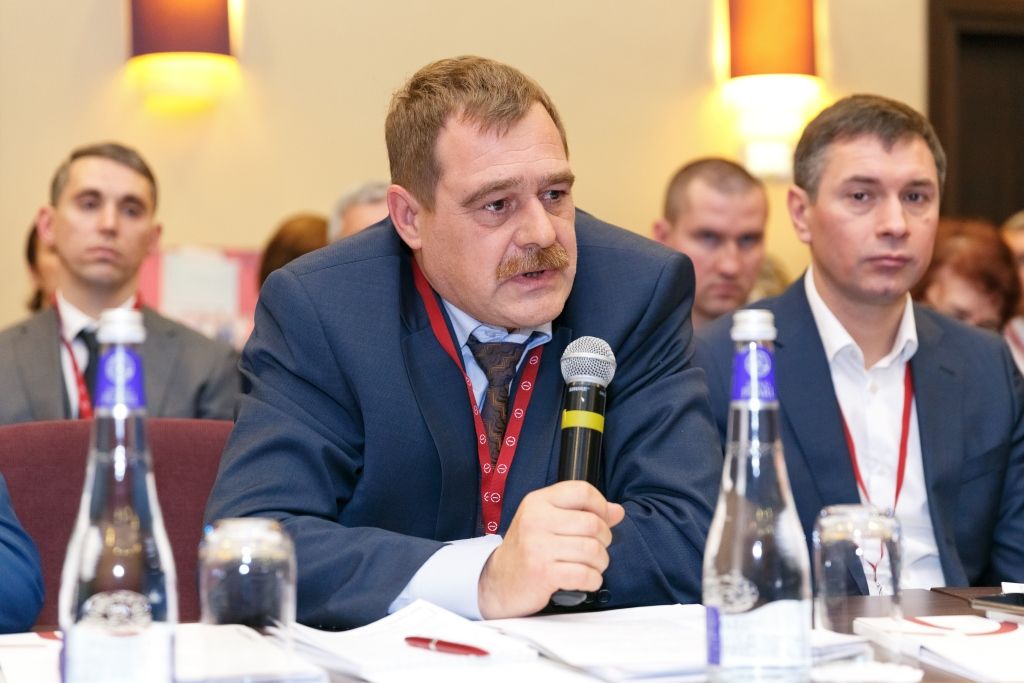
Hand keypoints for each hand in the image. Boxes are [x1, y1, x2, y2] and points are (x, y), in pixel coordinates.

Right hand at [477, 480, 624, 618]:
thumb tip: (617, 511)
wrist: (498, 581)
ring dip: (600, 563)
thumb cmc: (527, 550)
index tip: (603, 519)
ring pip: (592, 550)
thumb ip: (581, 513)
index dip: (601, 505)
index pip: (582, 491)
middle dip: (604, 540)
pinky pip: (585, 574)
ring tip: (591, 566)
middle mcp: (536, 520)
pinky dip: (592, 580)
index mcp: (538, 502)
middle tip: (596, 548)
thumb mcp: (548, 521)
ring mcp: (538, 547)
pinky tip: (585, 579)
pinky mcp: (542, 573)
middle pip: (593, 523)